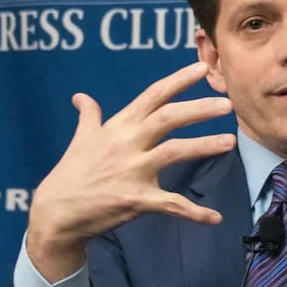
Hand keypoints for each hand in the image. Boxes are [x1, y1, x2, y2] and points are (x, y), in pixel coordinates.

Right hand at [26, 62, 236, 279]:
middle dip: (199, 109)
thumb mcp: (81, 139)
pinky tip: (215, 217)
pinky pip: (171, 204)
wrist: (57, 212)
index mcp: (118, 126)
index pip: (152, 96)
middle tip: (227, 104)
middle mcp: (127, 144)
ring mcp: (132, 171)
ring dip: (204, 146)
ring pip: (174, 152)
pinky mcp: (136, 199)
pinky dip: (195, 212)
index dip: (178, 80)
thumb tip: (81, 97)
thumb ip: (88, 116)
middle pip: (168, 118)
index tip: (202, 68)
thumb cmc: (71, 173)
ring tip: (230, 142)